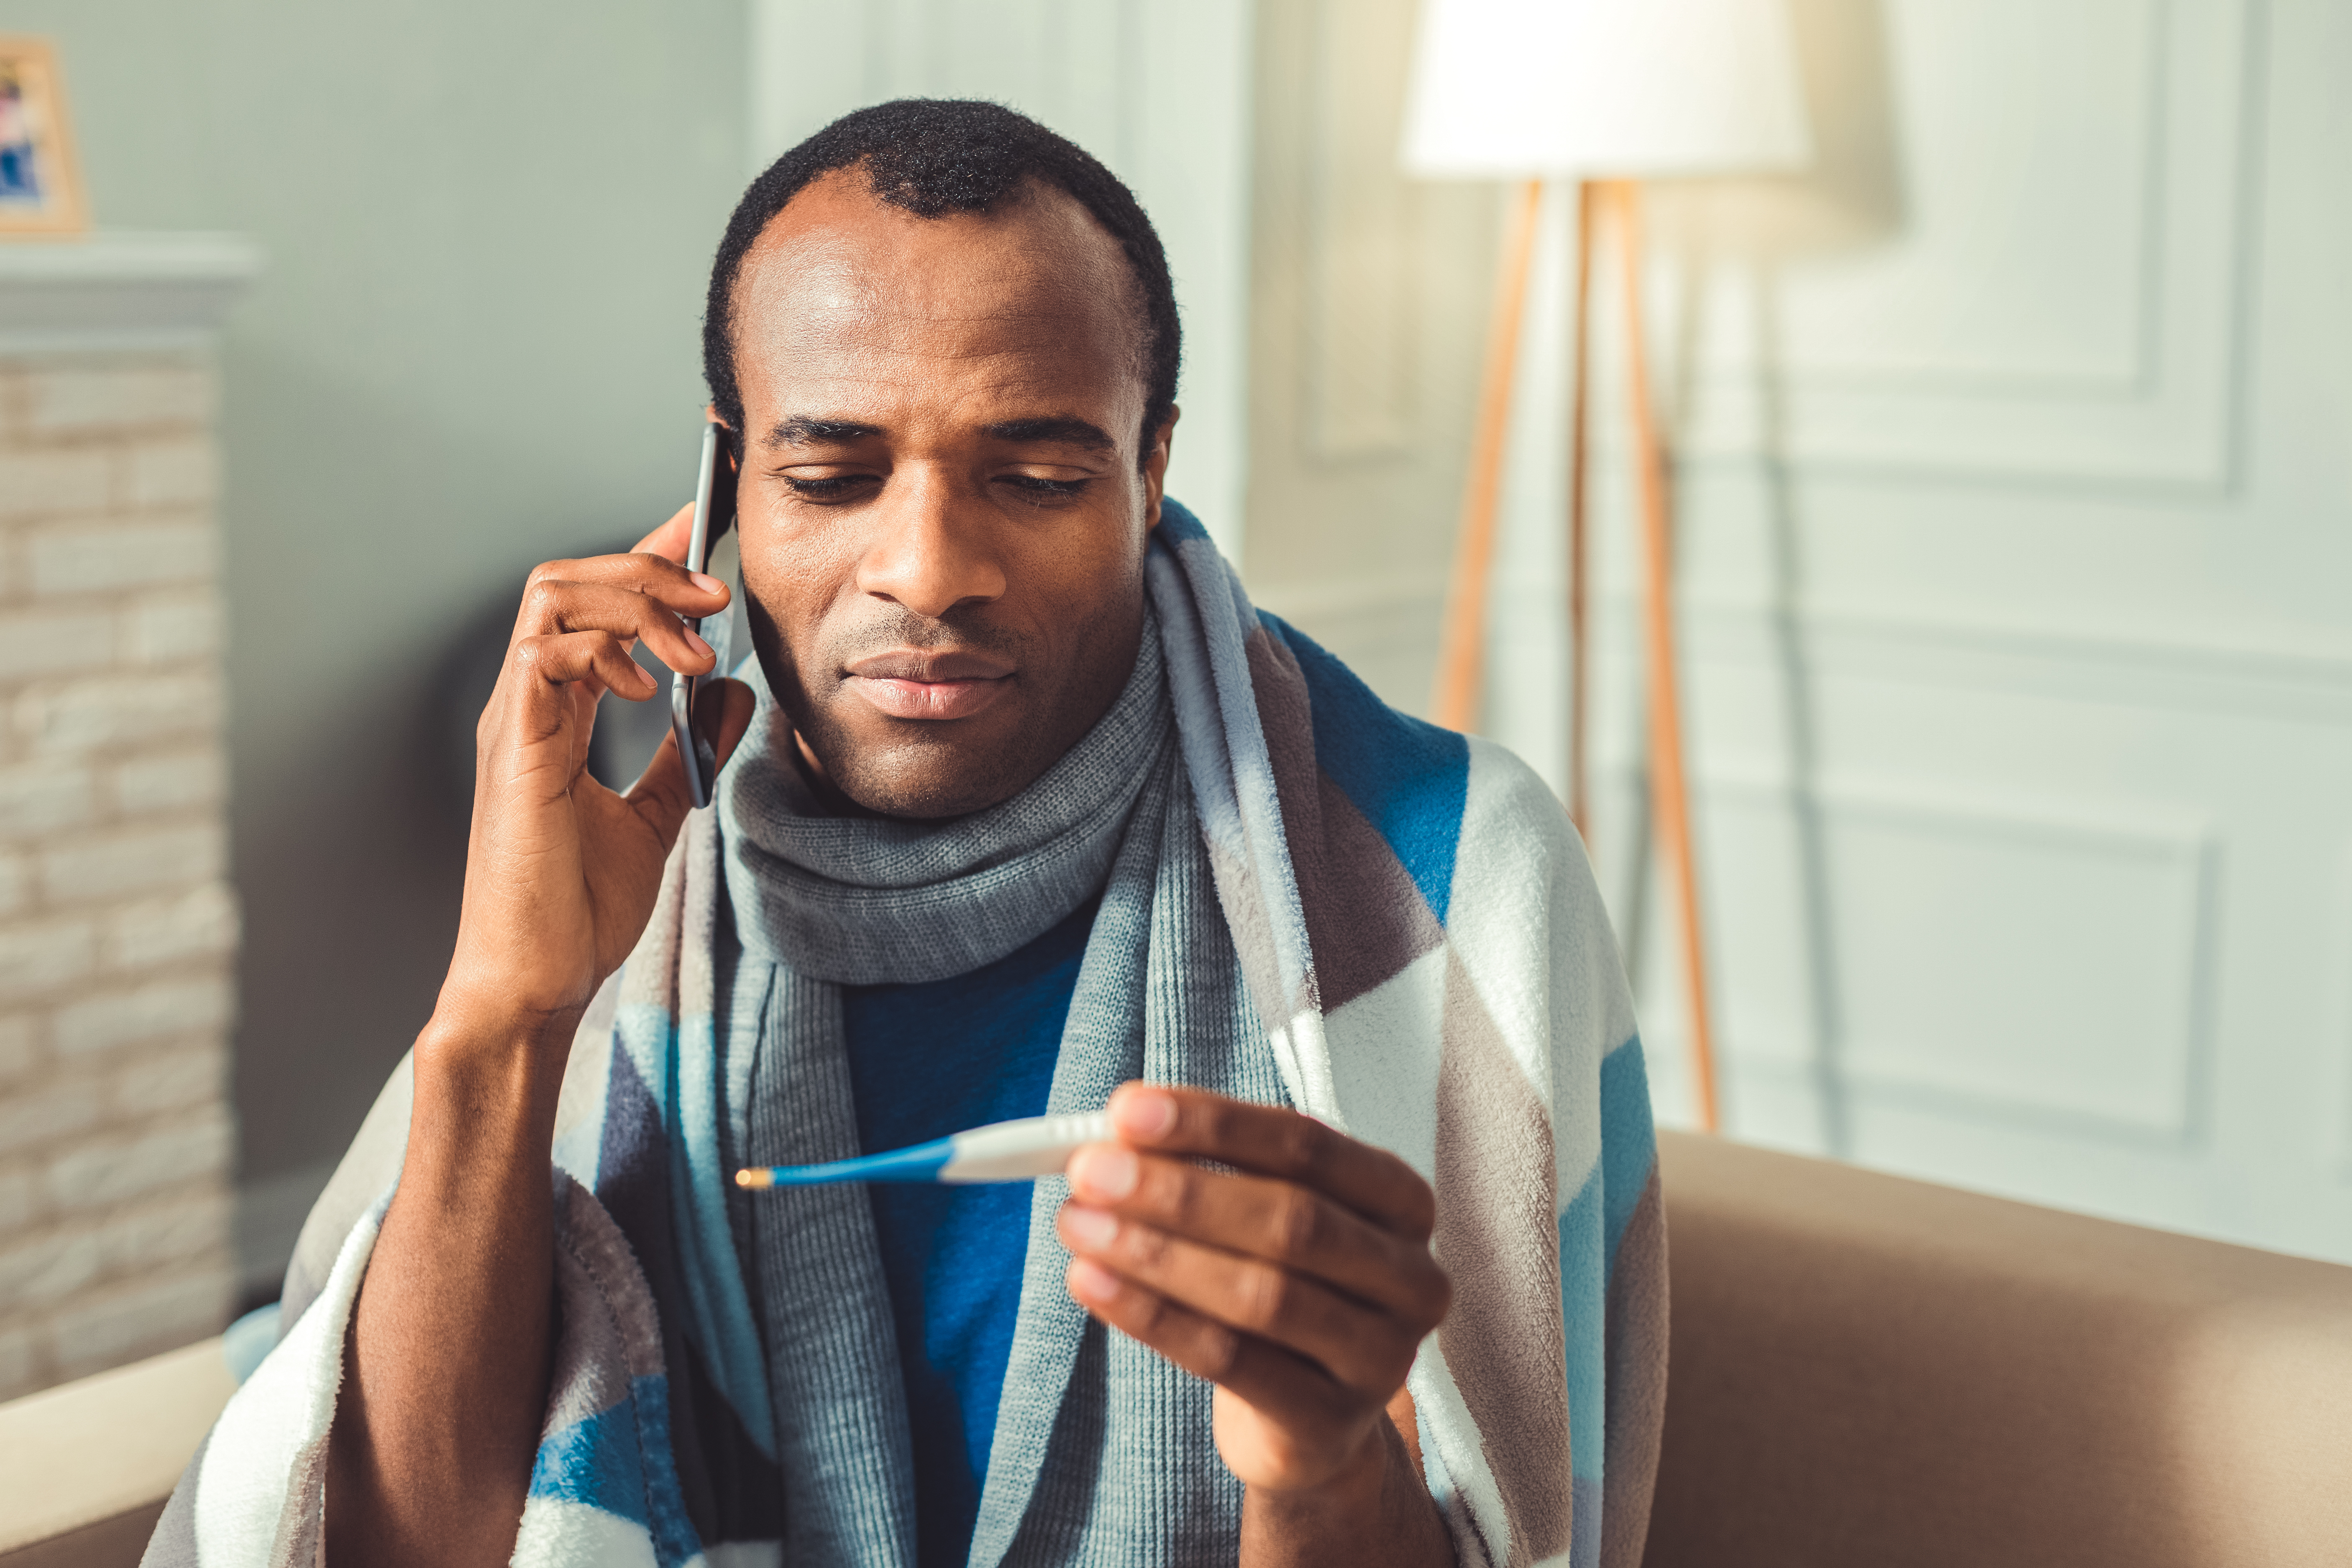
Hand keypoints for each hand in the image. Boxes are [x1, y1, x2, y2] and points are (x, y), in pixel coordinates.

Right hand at [439, 503, 755, 1039]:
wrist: (535, 981)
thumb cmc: (575, 911)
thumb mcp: (656, 816)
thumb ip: (688, 750)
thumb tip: (729, 693)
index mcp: (555, 714)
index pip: (594, 603)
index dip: (647, 555)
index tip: (703, 526)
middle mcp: (527, 704)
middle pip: (568, 579)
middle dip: (649, 567)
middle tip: (717, 597)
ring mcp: (513, 721)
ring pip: (553, 597)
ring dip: (635, 603)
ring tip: (693, 645)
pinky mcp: (513, 747)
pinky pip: (544, 654)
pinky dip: (605, 650)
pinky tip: (651, 686)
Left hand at [1056, 1085, 1451, 1499]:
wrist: (1310, 1418)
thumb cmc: (1284, 1286)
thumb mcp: (1266, 1214)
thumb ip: (1208, 1166)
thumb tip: (1117, 1130)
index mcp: (1401, 1201)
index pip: (1308, 1144)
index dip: (1215, 1123)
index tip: (1126, 1110)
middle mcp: (1408, 1276)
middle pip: (1289, 1220)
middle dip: (1178, 1191)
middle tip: (1089, 1171)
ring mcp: (1380, 1357)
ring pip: (1260, 1295)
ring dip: (1156, 1254)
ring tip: (1078, 1225)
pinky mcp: (1331, 1422)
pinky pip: (1229, 1362)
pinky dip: (1152, 1317)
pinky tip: (1094, 1284)